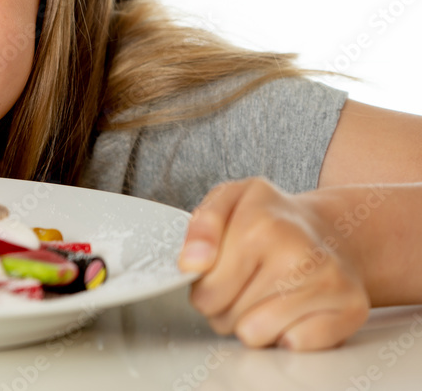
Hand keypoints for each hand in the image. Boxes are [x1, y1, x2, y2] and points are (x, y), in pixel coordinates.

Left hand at [178, 177, 369, 350]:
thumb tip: (191, 263)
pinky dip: (290, 333)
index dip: (204, 289)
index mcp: (260, 224)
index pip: (206, 292)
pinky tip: (295, 307)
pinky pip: (295, 344)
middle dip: (226, 307)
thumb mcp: (228, 199)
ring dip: (254, 322)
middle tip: (245, 282)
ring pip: (256, 335)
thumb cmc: (272, 218)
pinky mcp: (351, 309)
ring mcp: (329, 283)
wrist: (332, 228)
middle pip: (226, 318)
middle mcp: (298, 254)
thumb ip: (201, 226)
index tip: (217, 273)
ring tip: (266, 294)